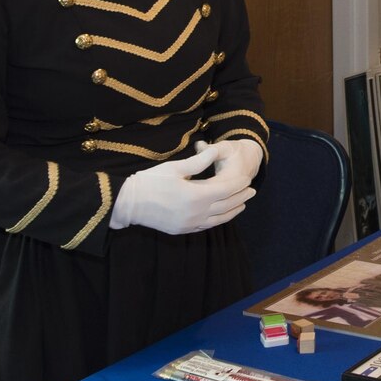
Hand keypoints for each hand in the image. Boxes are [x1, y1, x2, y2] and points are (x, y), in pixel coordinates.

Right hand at [111, 139, 254, 234]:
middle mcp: (196, 213)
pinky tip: (223, 215)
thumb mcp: (176, 167)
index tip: (248, 179)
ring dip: (233, 211)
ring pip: (219, 219)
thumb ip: (199, 162)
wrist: (129, 203)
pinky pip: (207, 226)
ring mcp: (190, 224)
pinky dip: (218, 220)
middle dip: (241, 197)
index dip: (238, 184)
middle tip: (252, 191)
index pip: (225, 190)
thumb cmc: (151, 181)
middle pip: (226, 205)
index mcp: (196, 195)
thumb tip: (215, 151)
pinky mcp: (183, 229)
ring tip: (243, 204)